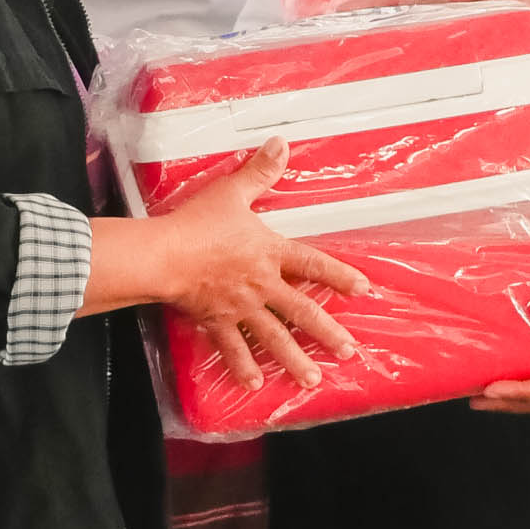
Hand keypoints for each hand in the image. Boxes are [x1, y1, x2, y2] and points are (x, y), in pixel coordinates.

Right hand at [152, 140, 368, 390]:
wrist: (165, 255)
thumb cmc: (198, 223)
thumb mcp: (233, 192)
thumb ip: (260, 172)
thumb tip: (281, 144)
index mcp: (270, 253)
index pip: (313, 264)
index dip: (340, 276)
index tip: (364, 290)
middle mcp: (263, 285)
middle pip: (302, 311)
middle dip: (328, 333)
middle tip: (349, 352)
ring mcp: (242, 308)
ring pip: (275, 338)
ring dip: (295, 361)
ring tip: (313, 380)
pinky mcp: (217, 322)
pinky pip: (233, 348)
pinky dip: (243, 367)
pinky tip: (253, 384)